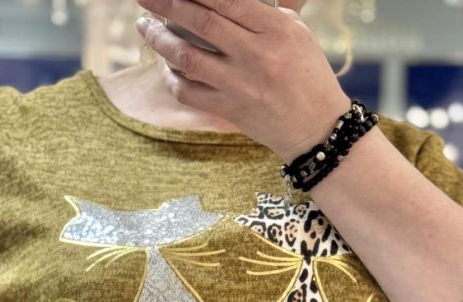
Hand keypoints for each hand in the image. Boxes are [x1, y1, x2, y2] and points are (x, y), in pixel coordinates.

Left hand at [136, 0, 351, 161]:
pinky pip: (190, 93)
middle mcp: (255, 55)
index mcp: (275, 28)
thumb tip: (228, 0)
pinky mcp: (230, 111)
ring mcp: (240, 85)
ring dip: (159, 40)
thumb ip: (268, 11)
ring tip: (144, 27)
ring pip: (188, 57)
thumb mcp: (298, 34)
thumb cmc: (309, 76)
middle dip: (166, 4)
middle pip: (201, 21)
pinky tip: (165, 66)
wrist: (317, 129)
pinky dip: (172, 78)